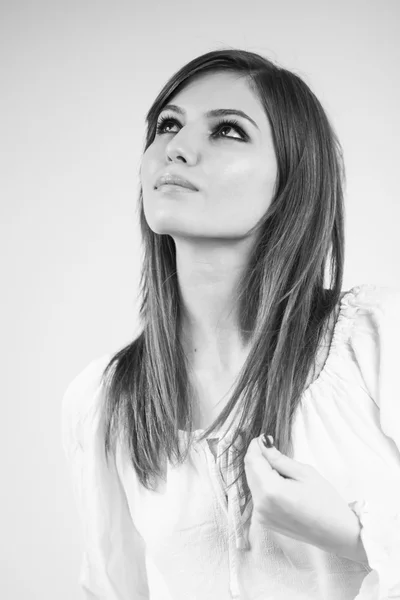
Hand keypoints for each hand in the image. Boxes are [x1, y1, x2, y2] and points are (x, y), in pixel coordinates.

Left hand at [243, 435, 365, 560]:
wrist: (336, 533)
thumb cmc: (325, 501)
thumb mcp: (304, 472)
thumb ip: (278, 458)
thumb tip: (262, 443)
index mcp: (270, 491)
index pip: (252, 460)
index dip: (256, 446)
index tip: (266, 439)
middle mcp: (260, 505)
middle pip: (249, 471)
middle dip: (259, 458)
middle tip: (275, 452)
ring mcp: (260, 516)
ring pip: (253, 483)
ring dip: (262, 472)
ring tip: (283, 472)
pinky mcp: (264, 521)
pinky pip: (258, 496)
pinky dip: (265, 486)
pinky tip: (282, 487)